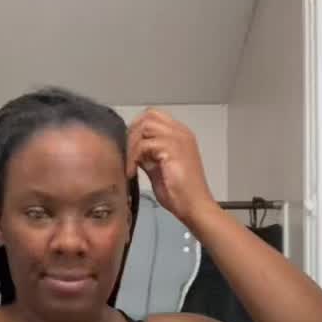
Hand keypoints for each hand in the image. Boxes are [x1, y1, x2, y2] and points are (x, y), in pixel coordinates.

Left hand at [127, 109, 214, 226]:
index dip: (137, 130)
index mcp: (180, 135)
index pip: (153, 116)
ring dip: (132, 145)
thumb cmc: (180, 194)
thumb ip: (148, 157)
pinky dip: (134, 157)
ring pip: (144, 126)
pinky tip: (133, 172)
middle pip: (148, 115)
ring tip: (130, 166)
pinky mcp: (172, 148)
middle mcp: (181, 132)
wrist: (194, 206)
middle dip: (132, 133)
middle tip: (127, 155)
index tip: (130, 150)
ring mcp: (178, 138)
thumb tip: (134, 152)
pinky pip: (144, 144)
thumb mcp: (158, 170)